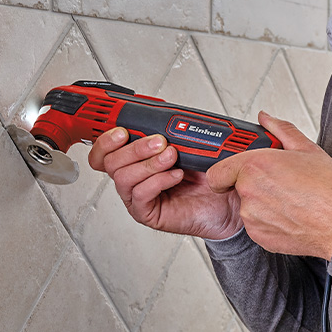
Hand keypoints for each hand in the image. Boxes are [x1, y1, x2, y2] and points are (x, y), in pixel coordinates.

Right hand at [87, 128, 242, 239]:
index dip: (106, 140)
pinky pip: (140, 195)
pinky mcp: (148, 213)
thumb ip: (172, 131)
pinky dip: (158, 181)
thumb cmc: (208, 175)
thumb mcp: (189, 145)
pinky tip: (175, 175)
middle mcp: (134, 177)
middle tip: (159, 142)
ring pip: (123, 177)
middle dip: (134, 148)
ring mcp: (138, 196)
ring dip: (148, 163)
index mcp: (136, 158)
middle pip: (110, 162)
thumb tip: (164, 118)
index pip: (104, 150)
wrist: (227, 200)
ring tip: (171, 157)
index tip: (123, 130)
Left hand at [206, 111, 331, 259]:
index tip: (235, 171)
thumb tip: (266, 118)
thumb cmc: (329, 189)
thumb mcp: (306, 148)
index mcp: (255, 167)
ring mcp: (253, 218)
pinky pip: (257, 226)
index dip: (226, 171)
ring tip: (289, 199)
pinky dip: (269, 221)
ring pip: (247, 207)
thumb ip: (280, 130)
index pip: (217, 171)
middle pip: (235, 187)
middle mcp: (249, 193)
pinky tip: (290, 213)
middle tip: (276, 182)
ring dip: (261, 203)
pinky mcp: (260, 237)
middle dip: (251, 184)